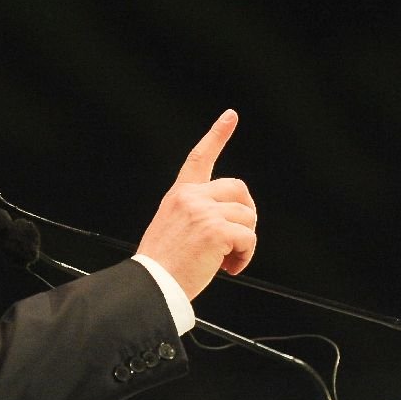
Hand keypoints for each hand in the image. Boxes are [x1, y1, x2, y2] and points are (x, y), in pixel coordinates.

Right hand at [136, 109, 256, 300]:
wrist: (152, 283)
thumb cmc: (163, 263)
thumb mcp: (174, 226)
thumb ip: (198, 213)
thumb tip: (231, 219)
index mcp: (180, 195)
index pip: (199, 158)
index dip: (217, 135)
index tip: (230, 117)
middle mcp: (191, 197)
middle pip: (239, 190)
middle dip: (245, 214)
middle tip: (236, 239)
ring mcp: (203, 211)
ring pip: (247, 216)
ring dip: (244, 241)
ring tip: (226, 259)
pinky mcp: (216, 229)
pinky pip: (248, 237)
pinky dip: (245, 255)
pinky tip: (229, 267)